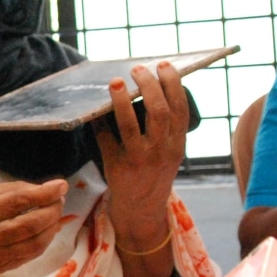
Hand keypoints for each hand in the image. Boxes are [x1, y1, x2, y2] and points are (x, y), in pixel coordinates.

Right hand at [0, 180, 69, 274]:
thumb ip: (12, 190)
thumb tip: (43, 189)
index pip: (19, 202)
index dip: (44, 193)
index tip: (61, 185)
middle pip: (31, 224)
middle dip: (52, 210)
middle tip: (59, 198)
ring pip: (37, 242)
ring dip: (53, 226)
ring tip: (55, 212)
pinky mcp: (3, 267)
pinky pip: (33, 253)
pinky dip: (45, 239)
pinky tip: (46, 228)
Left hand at [93, 62, 185, 245]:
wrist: (142, 210)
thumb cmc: (153, 172)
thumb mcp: (169, 151)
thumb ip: (165, 127)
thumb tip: (147, 87)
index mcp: (177, 144)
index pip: (179, 108)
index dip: (172, 84)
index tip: (163, 65)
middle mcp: (161, 151)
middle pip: (158, 112)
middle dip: (148, 85)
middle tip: (137, 69)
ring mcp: (139, 160)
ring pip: (131, 124)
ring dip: (121, 100)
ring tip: (116, 82)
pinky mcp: (118, 167)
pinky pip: (107, 139)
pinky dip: (101, 122)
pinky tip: (97, 109)